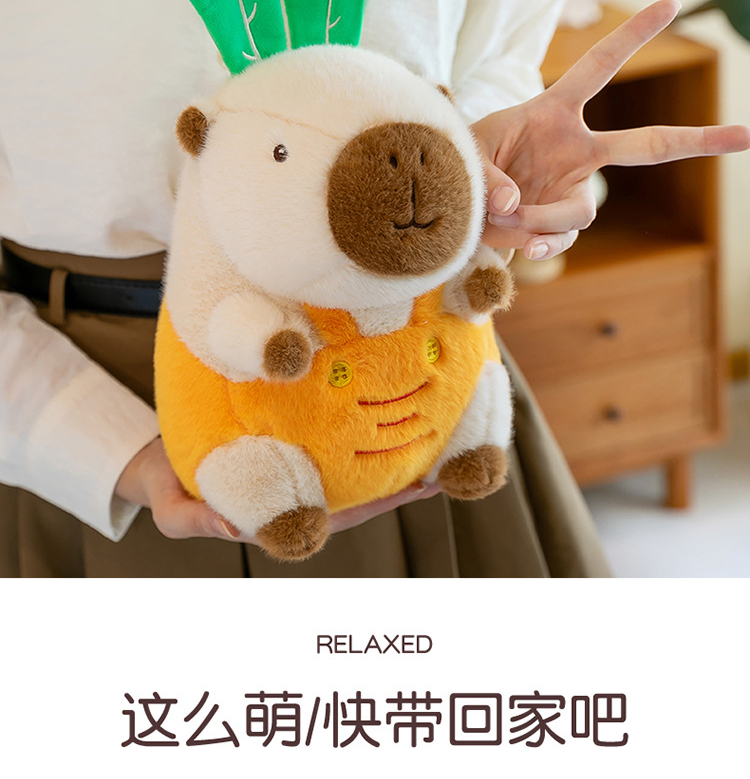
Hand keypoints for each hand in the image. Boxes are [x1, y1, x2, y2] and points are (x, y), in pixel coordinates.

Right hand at [116, 437, 440, 541]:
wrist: (159, 459)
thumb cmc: (169, 485)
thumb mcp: (173, 508)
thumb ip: (196, 521)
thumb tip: (231, 526)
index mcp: (283, 515)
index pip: (344, 512)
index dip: (385, 502)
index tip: (422, 486)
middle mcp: (301, 493)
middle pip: (364, 489)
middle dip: (405, 476)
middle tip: (450, 456)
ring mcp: (300, 468)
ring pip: (356, 463)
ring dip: (393, 448)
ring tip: (435, 426)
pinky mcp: (294, 442)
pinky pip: (336, 437)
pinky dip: (362, 424)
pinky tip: (386, 397)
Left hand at [474, 0, 749, 259]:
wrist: (459, 205)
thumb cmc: (464, 162)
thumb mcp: (465, 155)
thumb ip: (486, 174)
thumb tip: (513, 206)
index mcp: (553, 112)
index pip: (598, 69)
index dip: (631, 38)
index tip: (668, 5)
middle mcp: (576, 150)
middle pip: (646, 145)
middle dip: (696, 141)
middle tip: (746, 137)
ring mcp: (574, 189)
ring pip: (581, 211)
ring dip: (541, 220)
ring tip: (501, 218)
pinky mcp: (562, 224)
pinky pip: (563, 239)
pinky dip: (540, 243)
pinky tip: (524, 244)